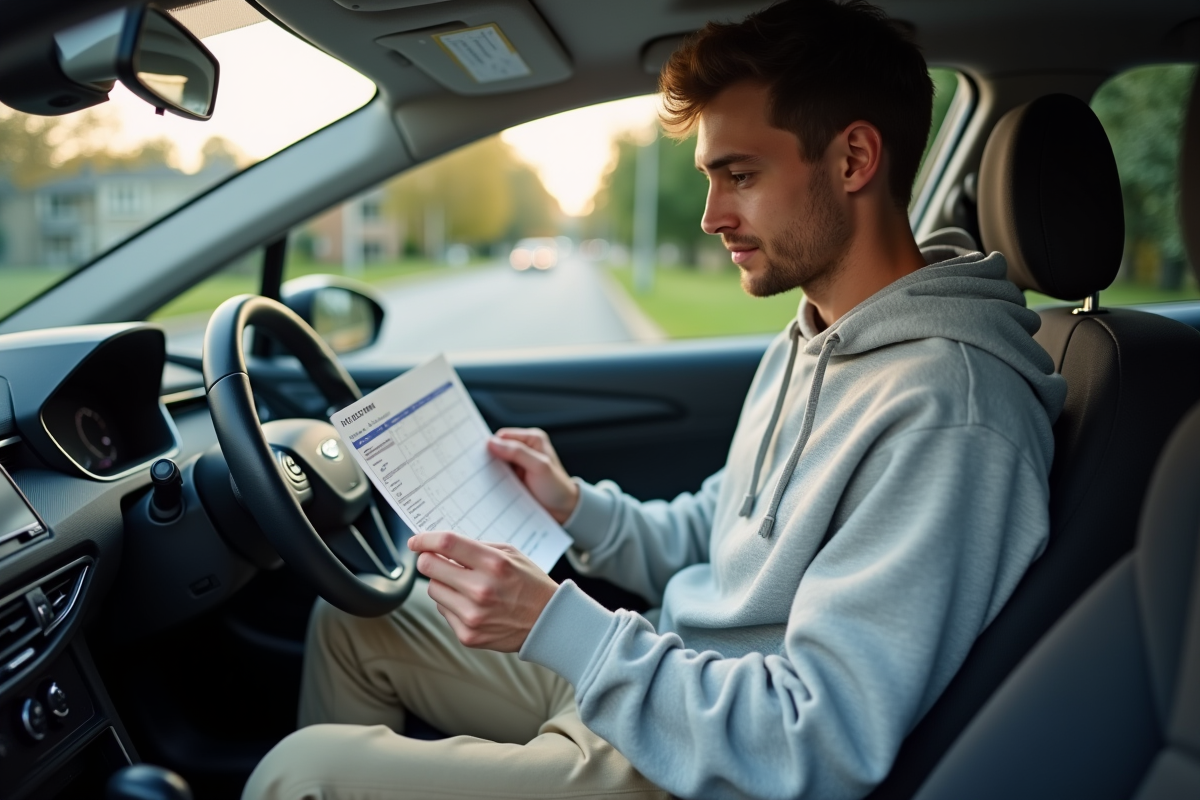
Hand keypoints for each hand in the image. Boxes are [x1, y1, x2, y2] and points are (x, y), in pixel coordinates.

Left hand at [408, 532, 557, 651]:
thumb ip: (475, 547)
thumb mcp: (510, 554)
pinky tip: (472, 604)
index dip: (425, 539)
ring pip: (432, 590)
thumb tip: (439, 546)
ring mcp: (472, 615)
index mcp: (494, 564)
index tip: (416, 541)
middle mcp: (481, 590)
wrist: (548, 622)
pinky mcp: (467, 635)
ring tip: (464, 585)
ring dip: (442, 583)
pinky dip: (452, 604)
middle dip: (428, 560)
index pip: (446, 544)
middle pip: (430, 567)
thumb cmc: (529, 583)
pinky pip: (443, 610)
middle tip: (435, 560)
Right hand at [487, 428, 579, 523]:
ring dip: (492, 472)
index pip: (503, 436)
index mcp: (532, 439)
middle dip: (491, 459)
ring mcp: (519, 464)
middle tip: (484, 472)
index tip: (483, 458)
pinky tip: (491, 488)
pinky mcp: (515, 477)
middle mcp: (525, 449)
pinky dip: (494, 481)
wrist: (563, 510)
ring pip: (496, 463)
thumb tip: (493, 442)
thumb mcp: (540, 466)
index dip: (493, 446)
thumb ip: (518, 452)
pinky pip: (498, 475)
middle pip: (498, 449)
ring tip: (488, 481)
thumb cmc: (557, 487)